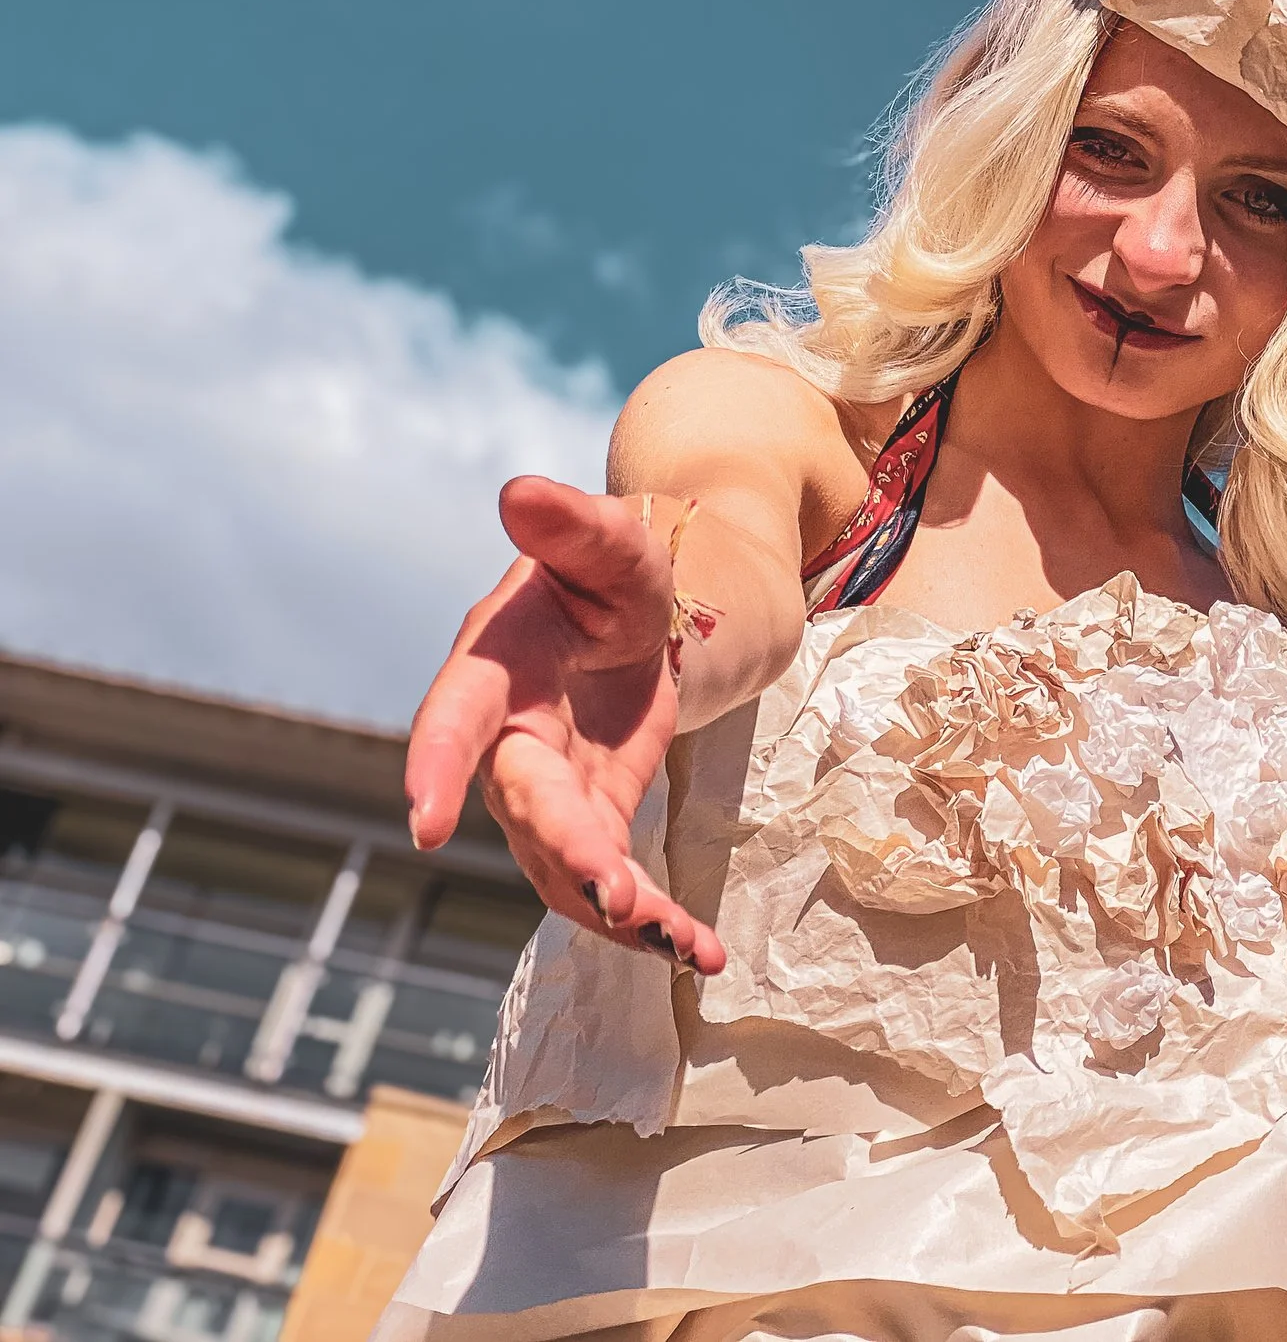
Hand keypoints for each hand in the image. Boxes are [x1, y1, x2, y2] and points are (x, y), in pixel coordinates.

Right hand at [405, 476, 726, 973]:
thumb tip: (521, 491)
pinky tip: (702, 953)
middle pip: (524, 810)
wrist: (635, 612)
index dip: (436, 768)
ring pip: (564, 868)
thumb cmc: (605, 571)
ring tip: (682, 944)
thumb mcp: (608, 544)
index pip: (454, 720)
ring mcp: (547, 793)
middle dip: (565, 854)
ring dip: (617, 910)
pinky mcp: (593, 821)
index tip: (426, 824)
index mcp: (494, 670)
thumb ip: (574, 528)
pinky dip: (654, 924)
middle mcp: (506, 744)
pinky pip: (609, 884)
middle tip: (615, 895)